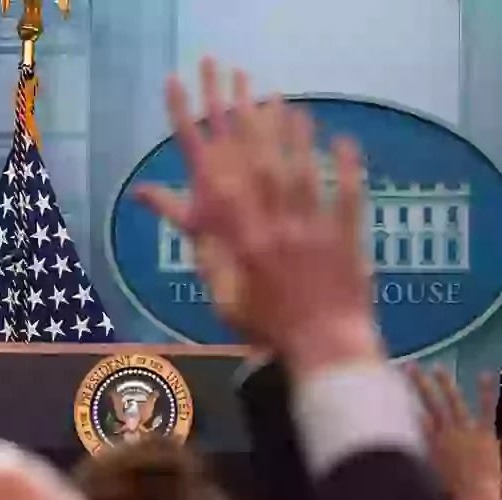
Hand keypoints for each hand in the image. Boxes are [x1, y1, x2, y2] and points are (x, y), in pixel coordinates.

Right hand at [134, 59, 379, 376]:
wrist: (324, 350)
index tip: (215, 129)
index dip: (222, 156)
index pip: (229, 192)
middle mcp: (280, 231)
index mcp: (247, 247)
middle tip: (258, 101)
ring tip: (296, 110)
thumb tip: (199, 236)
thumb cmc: (270, 332)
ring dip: (301, 141)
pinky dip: (348, 167)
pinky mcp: (348, 240)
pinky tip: (345, 142)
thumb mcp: (226, 304)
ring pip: (307, 176)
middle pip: (268, 172)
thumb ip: (213, 266)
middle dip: (262, 133)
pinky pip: (349, 196)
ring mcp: (317, 233)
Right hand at [408, 364, 500, 499]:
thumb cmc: (455, 496)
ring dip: (444, 383)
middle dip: (418, 383)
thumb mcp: (428, 485)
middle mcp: (444, 433)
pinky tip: (487, 374)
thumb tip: (398, 473)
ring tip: (438, 368)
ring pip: (452, 402)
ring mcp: (465, 431)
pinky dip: (487, 392)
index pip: (414, 417)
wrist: (477, 497)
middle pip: (428, 403)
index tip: (395, 388)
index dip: (404, 401)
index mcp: (429, 444)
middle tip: (410, 366)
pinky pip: (486, 409)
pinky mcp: (485, 434)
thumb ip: (417, 473)